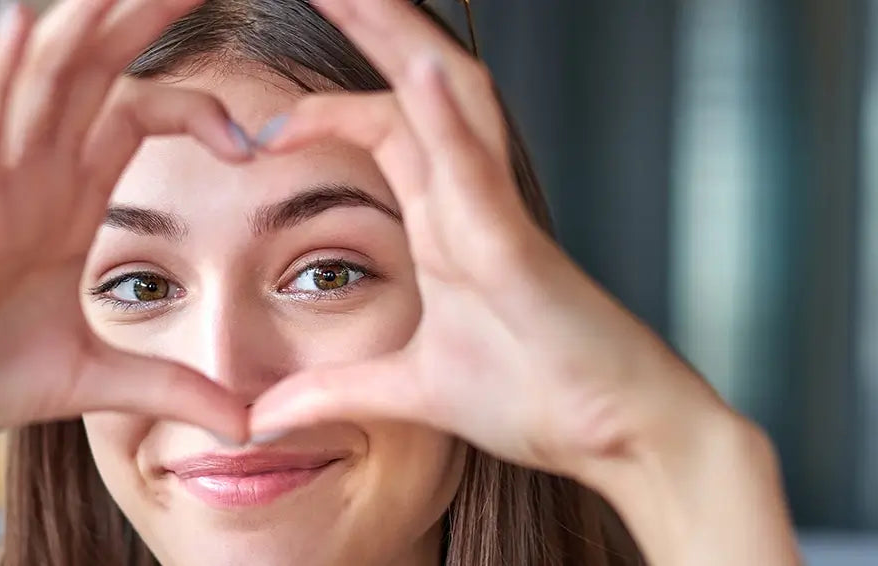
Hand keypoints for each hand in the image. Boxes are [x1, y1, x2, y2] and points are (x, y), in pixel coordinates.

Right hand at [0, 0, 252, 445]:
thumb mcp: (94, 381)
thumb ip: (171, 389)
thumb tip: (248, 425)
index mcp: (66, 199)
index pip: (136, 112)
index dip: (197, 107)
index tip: (256, 143)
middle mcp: (33, 175)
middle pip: (96, 71)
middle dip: (145, 17)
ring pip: (43, 83)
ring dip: (84, 26)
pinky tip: (19, 23)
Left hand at [248, 0, 727, 477]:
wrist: (622, 436)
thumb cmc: (540, 398)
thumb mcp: (409, 392)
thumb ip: (335, 392)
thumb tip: (261, 416)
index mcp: (447, 221)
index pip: (381, 127)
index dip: (322, 109)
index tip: (255, 126)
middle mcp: (471, 201)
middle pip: (415, 86)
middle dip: (367, 24)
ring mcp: (497, 218)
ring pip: (450, 101)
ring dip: (401, 40)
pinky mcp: (519, 253)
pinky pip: (479, 173)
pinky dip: (446, 122)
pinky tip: (415, 69)